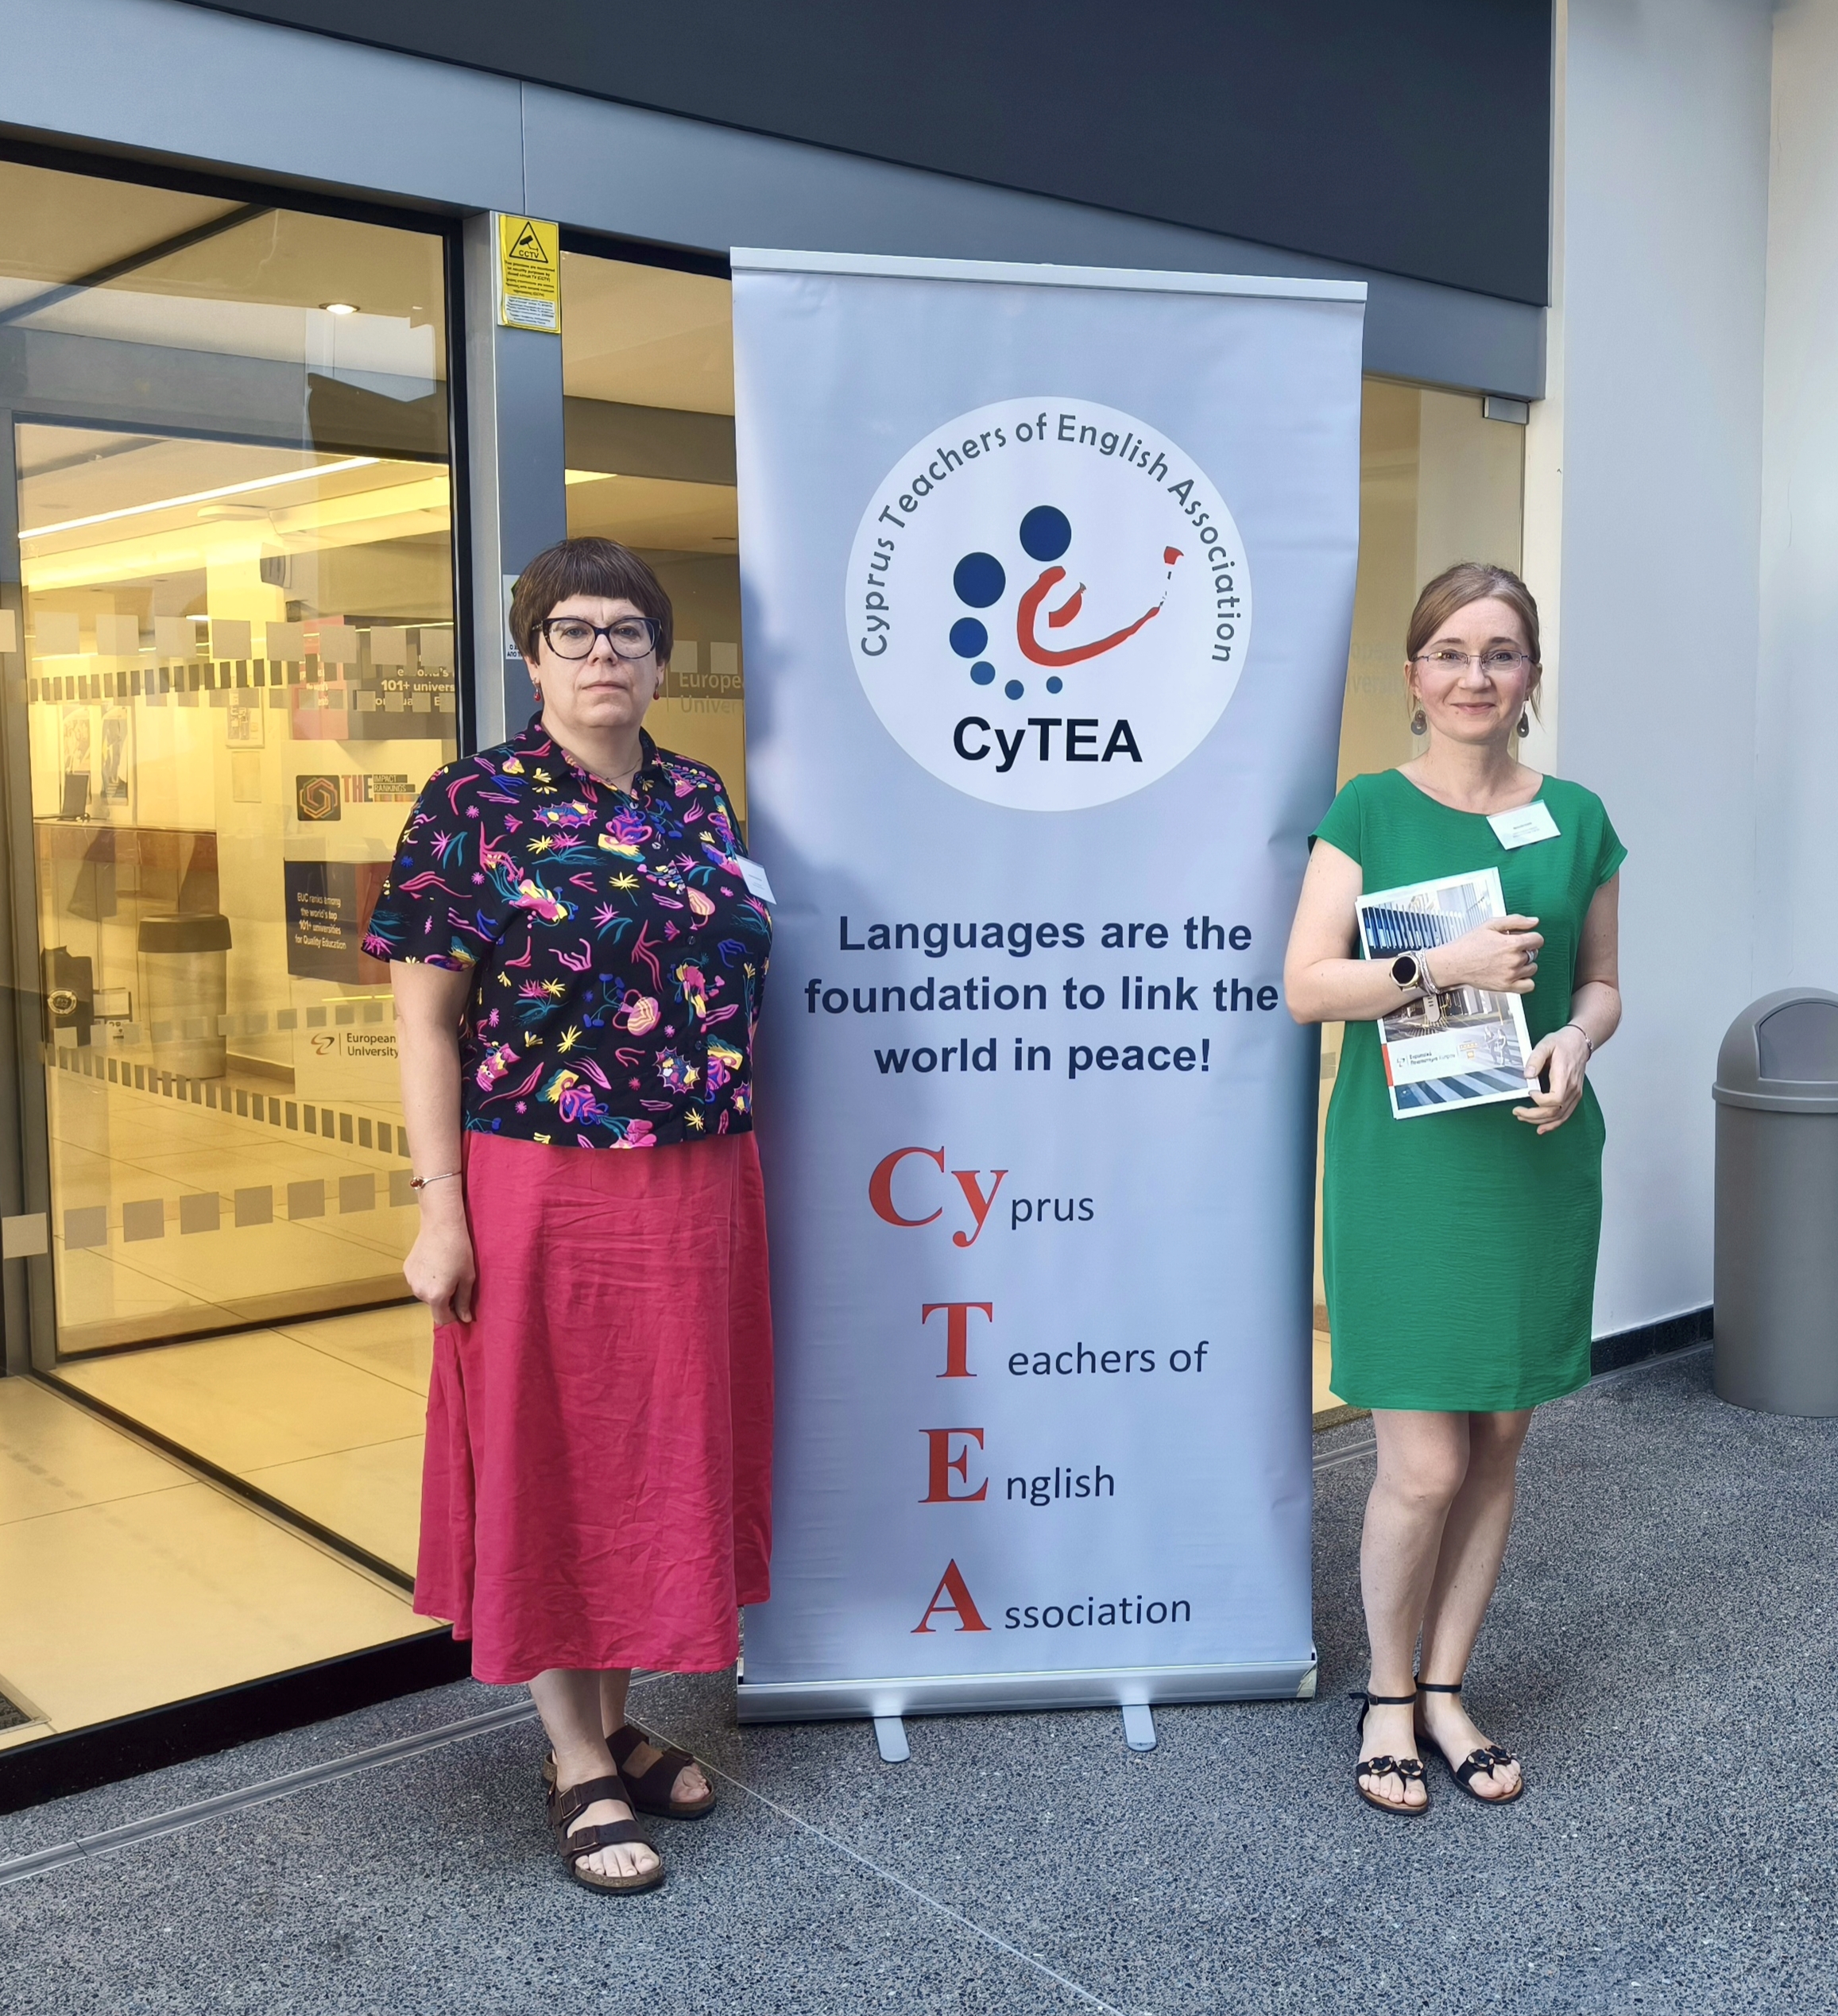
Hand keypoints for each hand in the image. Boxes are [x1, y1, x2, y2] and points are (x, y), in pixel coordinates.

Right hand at [403, 1189, 475, 1323]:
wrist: (441, 1225)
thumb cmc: (459, 1250)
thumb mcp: (467, 1277)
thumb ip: (465, 1301)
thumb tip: (465, 1319)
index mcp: (436, 1296)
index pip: (442, 1319)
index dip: (453, 1316)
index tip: (461, 1307)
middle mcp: (419, 1291)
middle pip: (434, 1306)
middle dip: (445, 1300)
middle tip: (457, 1282)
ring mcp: (410, 1280)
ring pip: (425, 1294)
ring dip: (436, 1289)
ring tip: (447, 1270)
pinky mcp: (406, 1269)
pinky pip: (419, 1281)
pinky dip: (427, 1278)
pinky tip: (436, 1263)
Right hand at [1428, 915, 1542, 994]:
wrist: (1454, 963)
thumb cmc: (1468, 944)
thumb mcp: (1490, 925)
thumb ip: (1516, 921)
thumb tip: (1534, 921)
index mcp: (1512, 944)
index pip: (1538, 940)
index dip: (1531, 937)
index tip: (1525, 938)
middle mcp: (1514, 960)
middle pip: (1534, 953)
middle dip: (1525, 949)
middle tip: (1509, 949)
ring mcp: (1511, 975)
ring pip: (1532, 968)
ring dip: (1525, 964)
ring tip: (1509, 961)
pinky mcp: (1507, 986)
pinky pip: (1529, 986)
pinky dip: (1526, 981)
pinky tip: (1516, 974)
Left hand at [1514, 1024, 1588, 1133]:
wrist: (1579, 1042)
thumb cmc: (1563, 1043)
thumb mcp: (1546, 1044)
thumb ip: (1535, 1059)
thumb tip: (1527, 1075)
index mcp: (1564, 1076)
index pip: (1555, 1099)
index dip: (1540, 1101)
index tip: (1529, 1092)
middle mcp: (1572, 1088)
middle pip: (1555, 1111)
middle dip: (1533, 1115)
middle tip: (1517, 1112)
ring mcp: (1575, 1094)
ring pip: (1560, 1117)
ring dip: (1540, 1121)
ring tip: (1523, 1119)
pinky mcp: (1574, 1096)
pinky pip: (1565, 1115)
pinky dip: (1553, 1124)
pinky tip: (1542, 1127)